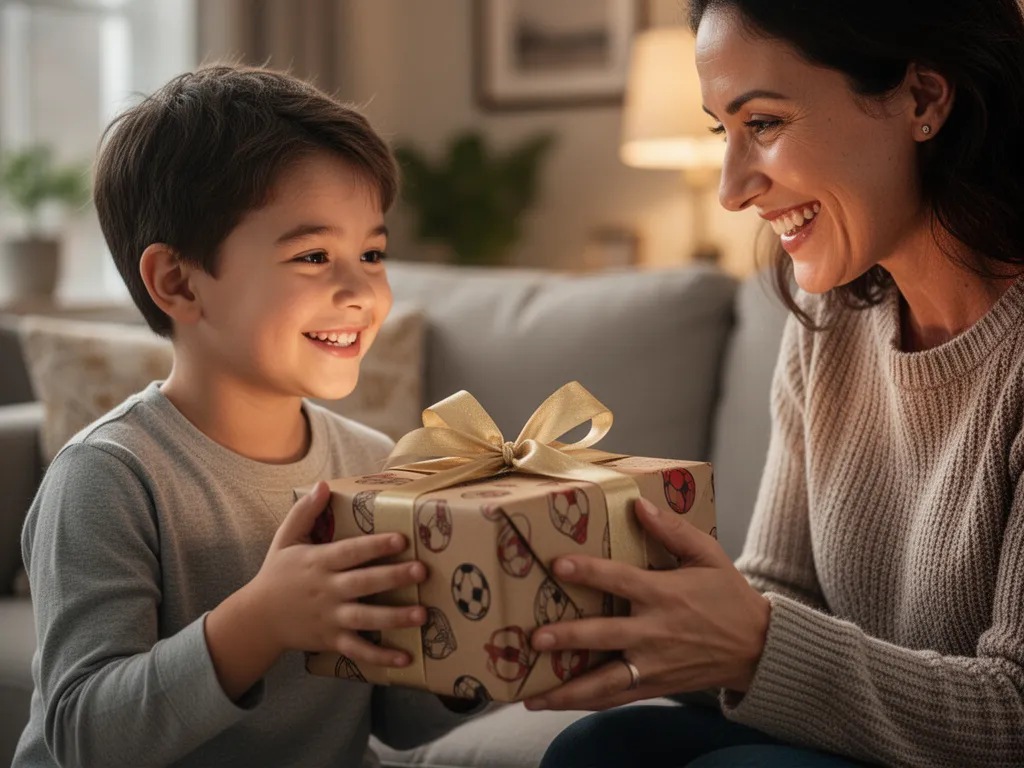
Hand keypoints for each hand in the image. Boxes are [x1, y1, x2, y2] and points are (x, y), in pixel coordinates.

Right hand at [248, 481, 428, 667]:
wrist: (257, 619)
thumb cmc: (277, 574)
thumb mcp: (285, 539)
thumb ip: (304, 512)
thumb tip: (323, 485)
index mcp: (319, 562)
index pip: (351, 552)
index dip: (375, 546)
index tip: (401, 539)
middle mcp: (327, 590)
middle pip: (364, 583)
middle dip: (393, 577)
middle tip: (422, 571)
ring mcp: (330, 617)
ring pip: (365, 618)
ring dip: (394, 618)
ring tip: (422, 614)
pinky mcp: (331, 640)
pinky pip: (358, 650)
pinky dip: (381, 657)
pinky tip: (405, 658)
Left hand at [523, 497, 770, 711]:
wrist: (757, 648)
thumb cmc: (729, 596)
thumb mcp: (709, 556)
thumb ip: (673, 530)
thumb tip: (640, 505)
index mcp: (665, 595)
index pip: (621, 581)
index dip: (589, 572)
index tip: (559, 565)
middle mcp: (655, 632)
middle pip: (605, 635)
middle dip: (569, 638)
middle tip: (536, 638)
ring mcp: (653, 664)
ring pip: (604, 681)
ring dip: (567, 690)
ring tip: (531, 696)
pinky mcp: (654, 686)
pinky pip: (615, 697)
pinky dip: (585, 703)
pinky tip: (556, 703)